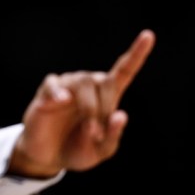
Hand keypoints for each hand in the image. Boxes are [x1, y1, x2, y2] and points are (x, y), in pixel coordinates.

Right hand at [9, 29, 155, 176]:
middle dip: (105, 108)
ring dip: (90, 107)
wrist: (48, 158)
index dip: (136, 53)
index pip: (124, 70)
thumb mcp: (100, 151)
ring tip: (89, 132)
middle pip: (104, 81)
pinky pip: (53, 83)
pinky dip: (58, 91)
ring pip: (83, 83)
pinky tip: (62, 101)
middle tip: (98, 134)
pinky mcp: (46, 92)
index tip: (148, 36)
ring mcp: (66, 86)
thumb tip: (121, 115)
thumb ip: (113, 136)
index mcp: (106, 97)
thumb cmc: (77, 150)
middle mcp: (88, 86)